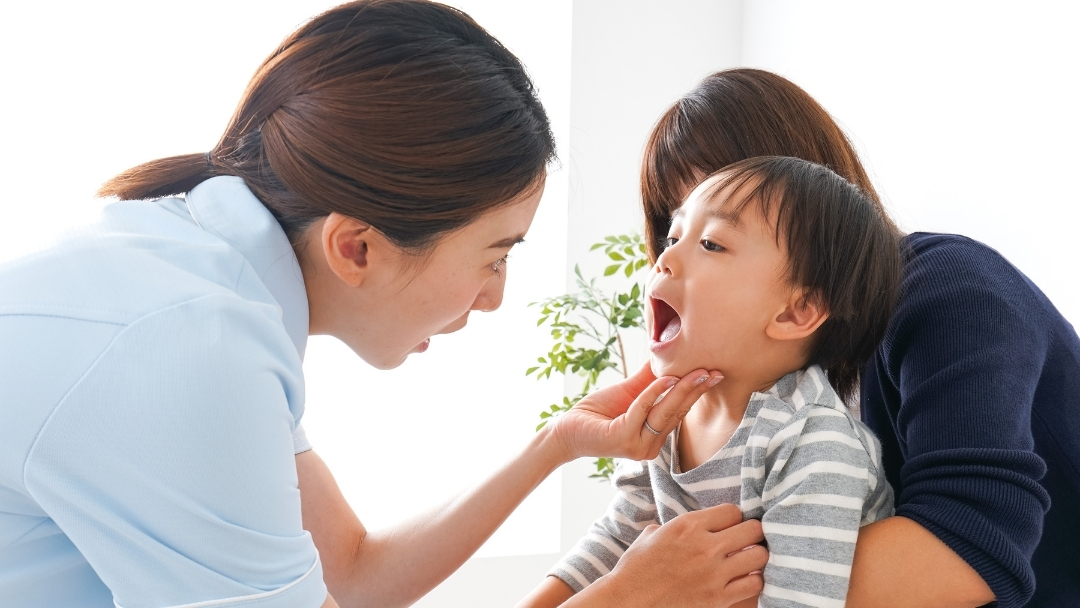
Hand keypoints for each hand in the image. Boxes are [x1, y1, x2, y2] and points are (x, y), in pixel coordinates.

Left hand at [548, 363, 722, 461]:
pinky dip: (653, 393)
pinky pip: (642, 410)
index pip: (680, 411)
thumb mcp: (630, 391)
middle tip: (713, 370)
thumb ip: (650, 378)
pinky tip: (665, 378)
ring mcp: (638, 445)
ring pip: (664, 412)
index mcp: (656, 436)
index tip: (714, 373)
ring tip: (697, 370)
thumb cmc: (598, 411)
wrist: (568, 428)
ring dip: (681, 389)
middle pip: (677, 412)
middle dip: (696, 389)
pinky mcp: (623, 439)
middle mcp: (651, 445)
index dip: (696, 391)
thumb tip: (668, 351)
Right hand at [576, 503, 766, 607]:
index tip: (731, 526)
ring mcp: (713, 573)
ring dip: (757, 557)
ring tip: (748, 560)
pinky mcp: (718, 598)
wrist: (628, 601)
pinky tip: (744, 580)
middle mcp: (704, 546)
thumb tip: (684, 525)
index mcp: (688, 525)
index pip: (733, 511)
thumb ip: (674, 526)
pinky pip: (754, 584)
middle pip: (753, 529)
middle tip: (746, 541)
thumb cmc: (636, 568)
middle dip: (752, 533)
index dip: (734, 518)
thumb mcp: (651, 535)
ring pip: (760, 556)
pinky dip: (754, 581)